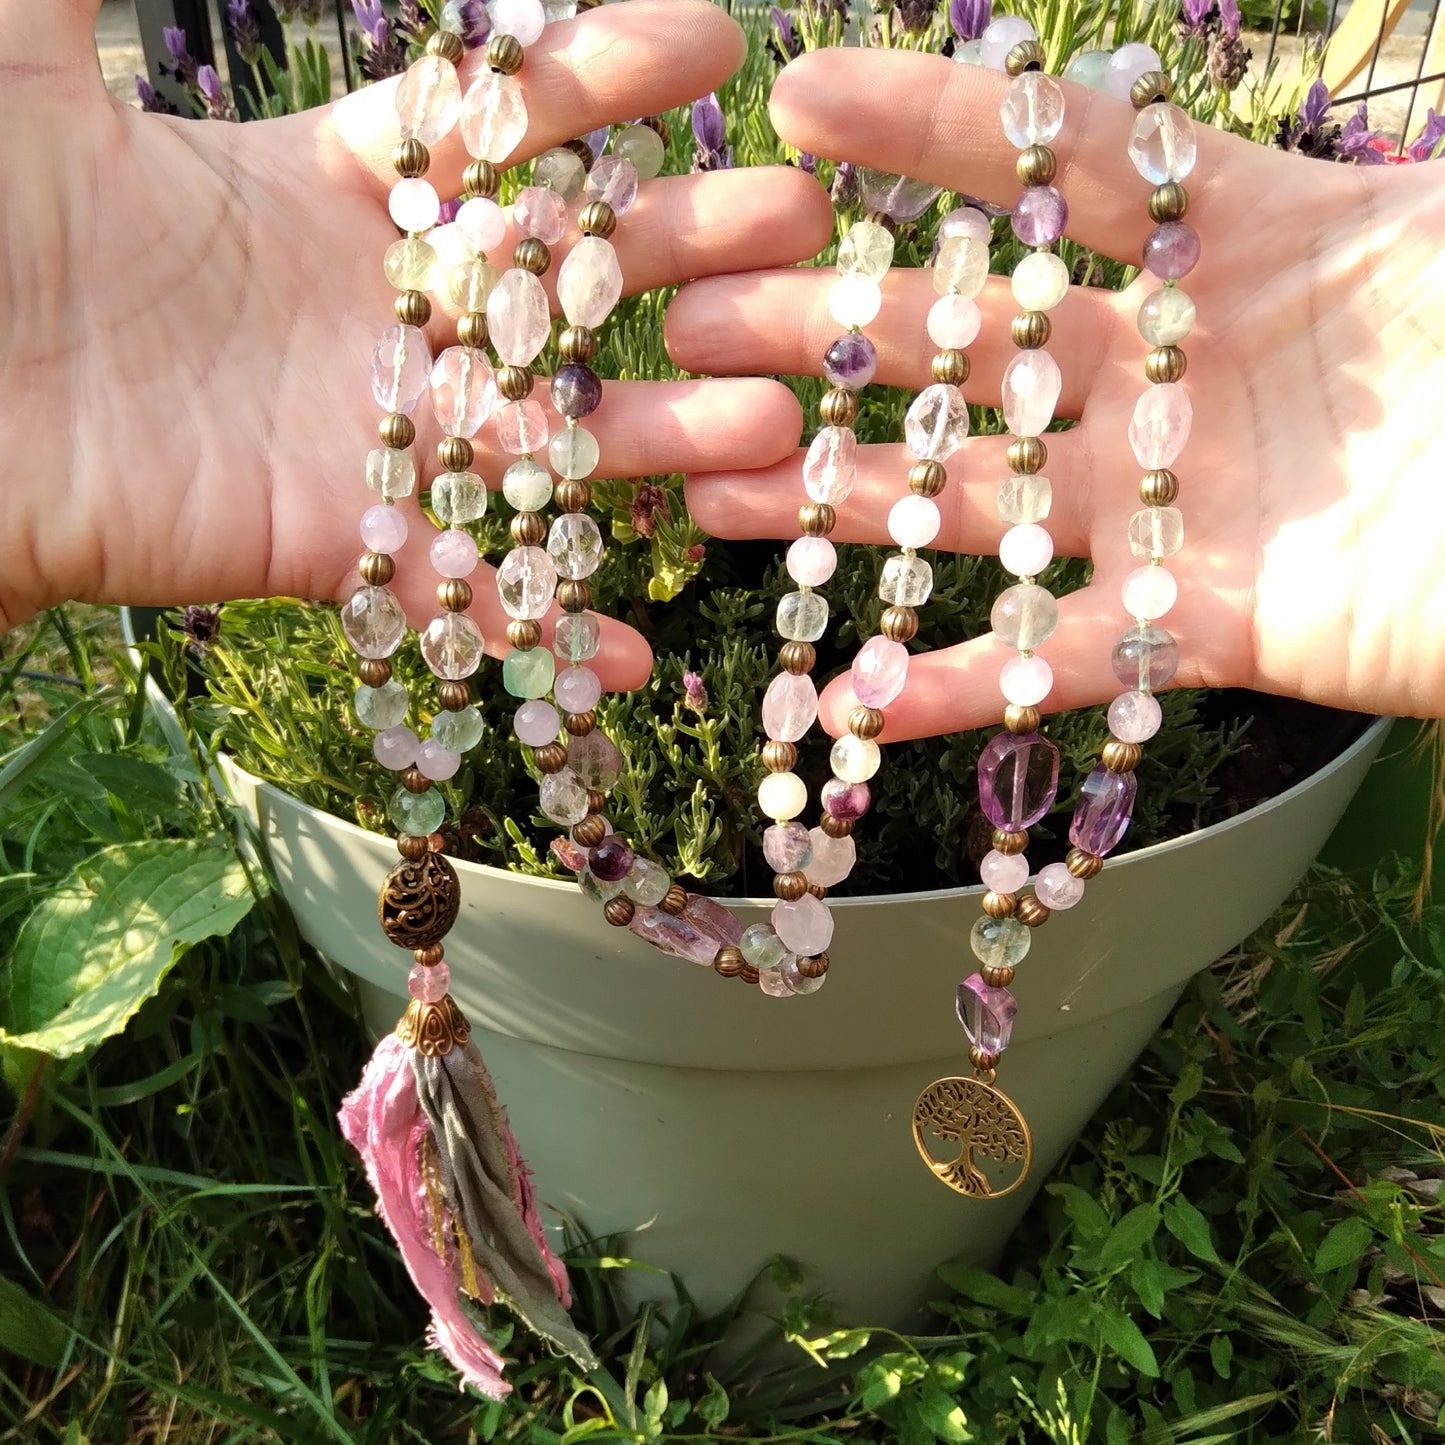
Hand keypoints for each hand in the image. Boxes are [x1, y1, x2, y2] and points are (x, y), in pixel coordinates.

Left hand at [0, 0, 831, 689]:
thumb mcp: (20, 58)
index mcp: (316, 188)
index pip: (493, 123)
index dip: (600, 77)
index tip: (712, 43)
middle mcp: (367, 312)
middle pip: (558, 278)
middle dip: (683, 250)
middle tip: (797, 228)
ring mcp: (360, 434)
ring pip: (544, 435)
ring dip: (662, 438)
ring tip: (775, 422)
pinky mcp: (328, 544)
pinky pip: (455, 587)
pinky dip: (539, 629)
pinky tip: (633, 655)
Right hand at [668, 46, 1444, 734]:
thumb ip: (1422, 117)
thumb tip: (1186, 56)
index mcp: (1270, 240)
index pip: (1077, 161)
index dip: (942, 128)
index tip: (799, 101)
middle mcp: (1201, 373)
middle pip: (988, 341)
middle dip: (840, 331)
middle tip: (697, 328)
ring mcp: (1194, 507)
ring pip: (990, 501)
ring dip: (853, 505)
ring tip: (716, 497)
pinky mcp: (1215, 631)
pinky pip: (1067, 654)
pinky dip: (967, 682)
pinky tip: (857, 700)